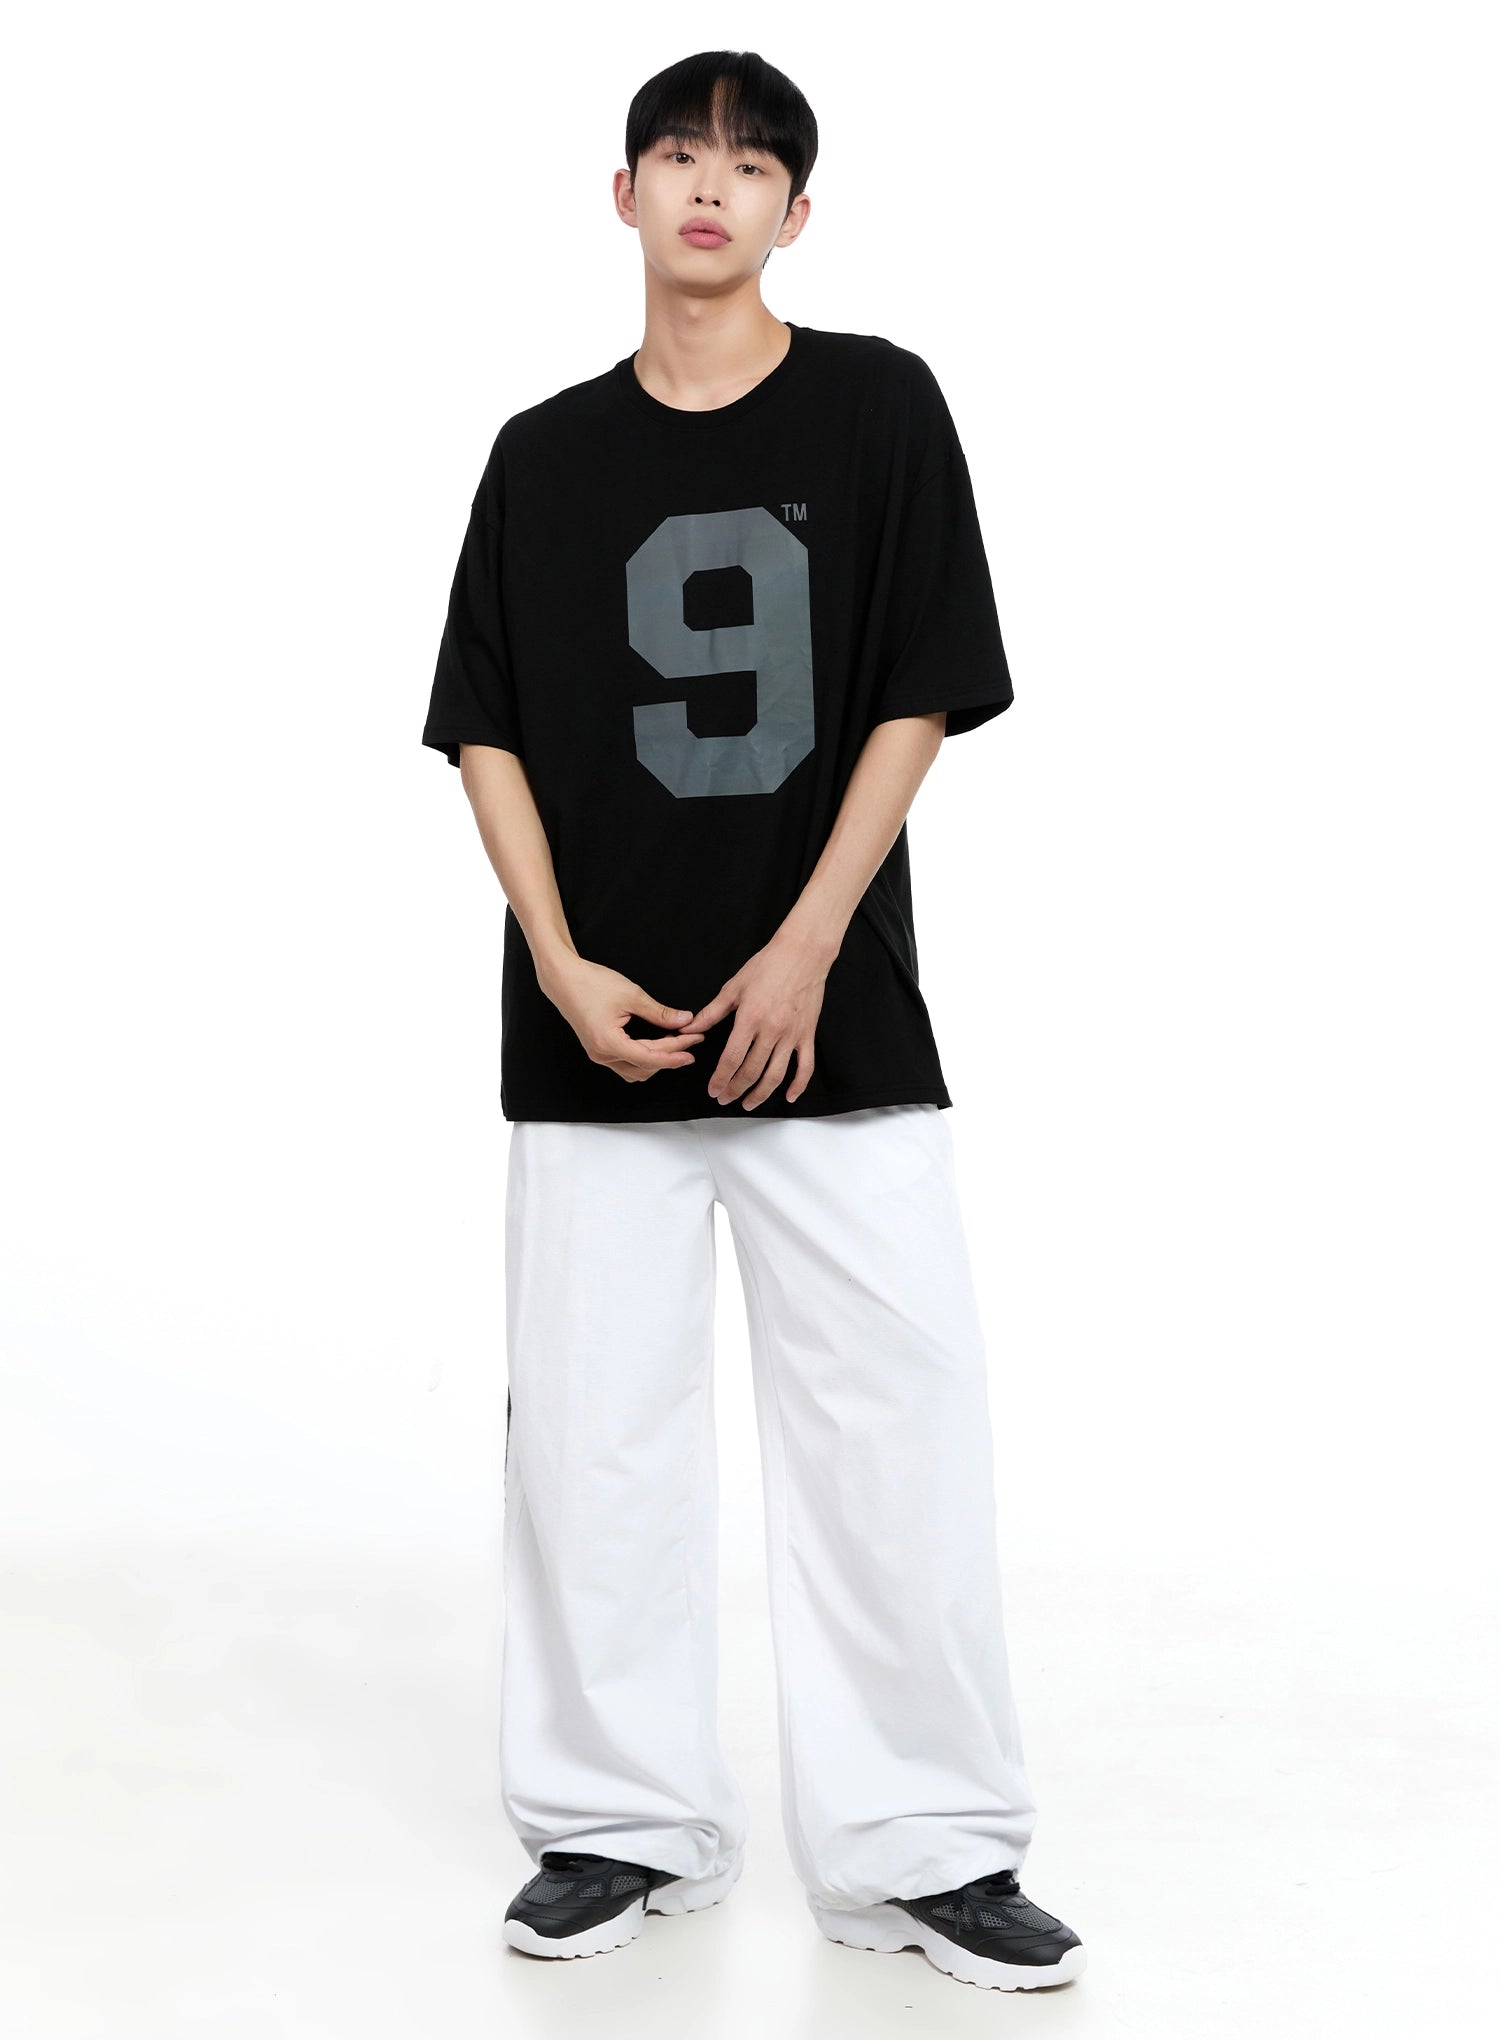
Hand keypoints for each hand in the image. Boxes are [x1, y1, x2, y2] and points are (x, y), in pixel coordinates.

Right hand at [539, 955, 703, 1085]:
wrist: (563, 979)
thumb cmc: (590, 983)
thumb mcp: (631, 994)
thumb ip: (659, 1012)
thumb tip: (684, 1020)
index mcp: (608, 1042)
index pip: (649, 1057)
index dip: (675, 1053)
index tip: (693, 1047)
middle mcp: (601, 1054)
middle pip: (645, 1066)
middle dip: (670, 1054)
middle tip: (691, 1038)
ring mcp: (598, 1054)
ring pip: (635, 1071)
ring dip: (656, 1060)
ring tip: (675, 1042)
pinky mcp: (597, 1050)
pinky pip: (625, 1064)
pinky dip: (643, 1058)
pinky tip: (655, 1045)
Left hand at [684, 935, 826, 1108]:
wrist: (802, 954)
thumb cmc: (767, 966)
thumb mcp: (733, 988)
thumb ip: (711, 1013)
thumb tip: (689, 1028)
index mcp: (750, 1019)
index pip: (731, 1059)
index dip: (720, 1079)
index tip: (713, 1090)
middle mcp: (772, 1030)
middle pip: (751, 1071)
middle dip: (735, 1089)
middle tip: (725, 1098)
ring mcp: (792, 1035)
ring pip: (776, 1074)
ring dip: (761, 1094)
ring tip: (749, 1103)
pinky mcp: (807, 1035)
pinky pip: (805, 1066)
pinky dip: (798, 1085)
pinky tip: (789, 1096)